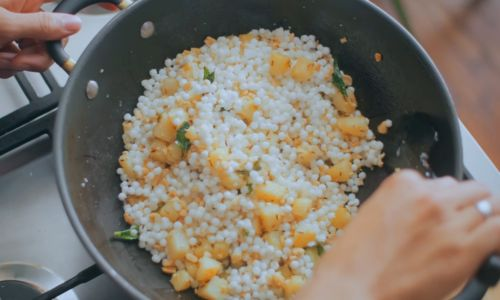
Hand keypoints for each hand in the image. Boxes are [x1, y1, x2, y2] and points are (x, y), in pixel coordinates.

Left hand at [0, 0, 80, 77]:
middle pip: (54, 36)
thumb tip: (74, 25)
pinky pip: (21, 58)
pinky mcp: (6, 41)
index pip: (64, 2)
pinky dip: (9, 64)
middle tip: (20, 59)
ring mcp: (15, 26)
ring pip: (38, 51)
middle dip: (39, 54)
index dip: (85, 12)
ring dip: (20, 62)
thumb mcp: (3, 24)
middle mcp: (22, 10)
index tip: (110, 9)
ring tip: (0, 56)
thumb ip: (40, 24)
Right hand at [299, 170, 499, 299]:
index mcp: (402, 184)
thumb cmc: (355, 259)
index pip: (441, 181)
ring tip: (476, 236)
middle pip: (470, 189)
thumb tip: (428, 211)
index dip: (444, 200)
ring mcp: (447, 220)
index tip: (441, 214)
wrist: (353, 287)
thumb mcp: (372, 215)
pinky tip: (490, 247)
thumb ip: (403, 205)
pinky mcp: (463, 248)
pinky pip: (498, 229)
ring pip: (489, 205)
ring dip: (484, 220)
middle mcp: (428, 196)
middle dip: (469, 204)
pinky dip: (496, 236)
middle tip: (464, 224)